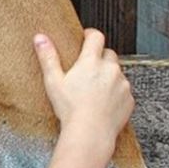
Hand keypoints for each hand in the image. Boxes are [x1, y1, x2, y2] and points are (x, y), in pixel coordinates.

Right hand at [33, 29, 133, 153]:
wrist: (90, 133)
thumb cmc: (70, 109)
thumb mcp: (53, 81)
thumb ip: (48, 57)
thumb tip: (40, 38)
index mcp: (91, 62)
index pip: (96, 36)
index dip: (90, 34)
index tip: (86, 37)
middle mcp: (110, 69)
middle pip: (108, 54)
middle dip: (100, 58)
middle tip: (87, 69)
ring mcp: (122, 84)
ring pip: (117, 73)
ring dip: (108, 76)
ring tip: (94, 90)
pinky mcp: (129, 99)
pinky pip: (123, 90)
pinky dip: (115, 93)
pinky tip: (103, 103)